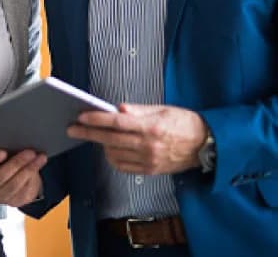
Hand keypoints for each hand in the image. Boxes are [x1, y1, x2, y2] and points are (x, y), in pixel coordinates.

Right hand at [0, 149, 46, 206]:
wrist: (11, 177)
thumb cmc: (2, 159)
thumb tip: (8, 135)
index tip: (3, 152)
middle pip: (0, 177)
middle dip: (17, 163)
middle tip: (30, 152)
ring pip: (14, 185)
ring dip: (29, 170)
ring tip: (39, 158)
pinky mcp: (13, 202)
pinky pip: (23, 192)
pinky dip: (33, 179)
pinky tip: (38, 167)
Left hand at [67, 103, 207, 174]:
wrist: (208, 145)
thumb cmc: (185, 123)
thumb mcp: (163, 109)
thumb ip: (138, 110)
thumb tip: (117, 108)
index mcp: (151, 127)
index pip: (116, 122)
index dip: (96, 119)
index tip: (81, 116)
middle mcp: (148, 145)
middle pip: (110, 139)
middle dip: (88, 132)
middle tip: (72, 128)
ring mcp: (149, 160)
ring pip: (114, 154)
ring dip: (101, 145)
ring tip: (95, 136)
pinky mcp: (150, 170)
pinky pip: (123, 166)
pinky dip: (112, 158)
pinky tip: (110, 149)